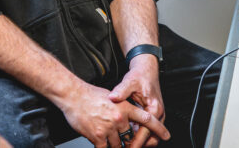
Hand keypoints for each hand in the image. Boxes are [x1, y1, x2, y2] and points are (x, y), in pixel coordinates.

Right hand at [54, 79, 168, 147]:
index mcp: (125, 107)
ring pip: (118, 145)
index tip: (166, 135)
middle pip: (131, 138)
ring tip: (107, 136)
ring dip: (115, 145)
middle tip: (125, 140)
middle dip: (129, 142)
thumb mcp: (112, 97)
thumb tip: (129, 118)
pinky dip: (103, 147)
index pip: (147, 120)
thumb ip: (122, 109)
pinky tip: (100, 142)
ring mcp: (109, 128)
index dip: (158, 129)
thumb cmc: (89, 95)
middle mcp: (119, 118)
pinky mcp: (97, 137)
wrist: (72, 95)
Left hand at [109, 55, 165, 146]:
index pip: (147, 131)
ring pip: (151, 136)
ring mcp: (155, 116)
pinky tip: (127, 136)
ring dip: (139, 141)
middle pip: (152, 138)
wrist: (146, 70)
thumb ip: (121, 90)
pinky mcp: (151, 116)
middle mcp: (158, 114)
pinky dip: (139, 135)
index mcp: (154, 108)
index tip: (128, 147)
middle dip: (140, 145)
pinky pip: (147, 130)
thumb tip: (112, 97)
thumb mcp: (129, 81)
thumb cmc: (140, 76)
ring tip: (125, 145)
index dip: (137, 141)